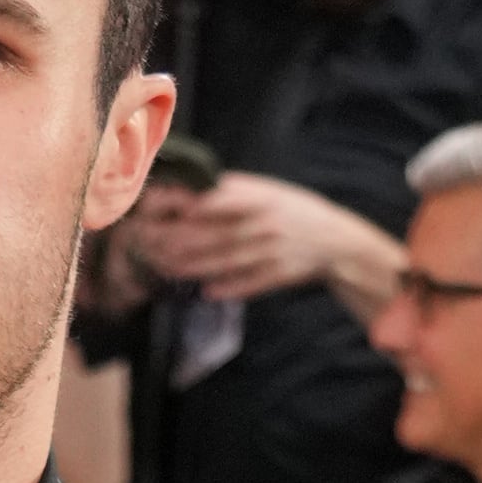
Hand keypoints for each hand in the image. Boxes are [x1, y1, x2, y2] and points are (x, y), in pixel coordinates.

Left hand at [130, 173, 370, 304]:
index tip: (151, 207)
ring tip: (165, 267)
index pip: (211, 199)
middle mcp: (263, 221)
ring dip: (191, 266)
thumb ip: (230, 192)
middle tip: (147, 243)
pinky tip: (205, 291)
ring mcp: (271, 249)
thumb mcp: (266, 191)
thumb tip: (187, 190)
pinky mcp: (279, 275)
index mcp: (257, 196)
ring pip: (223, 260)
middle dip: (174, 239)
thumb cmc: (291, 211)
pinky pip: (248, 283)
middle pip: (210, 233)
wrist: (335, 240)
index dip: (179, 204)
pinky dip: (227, 288)